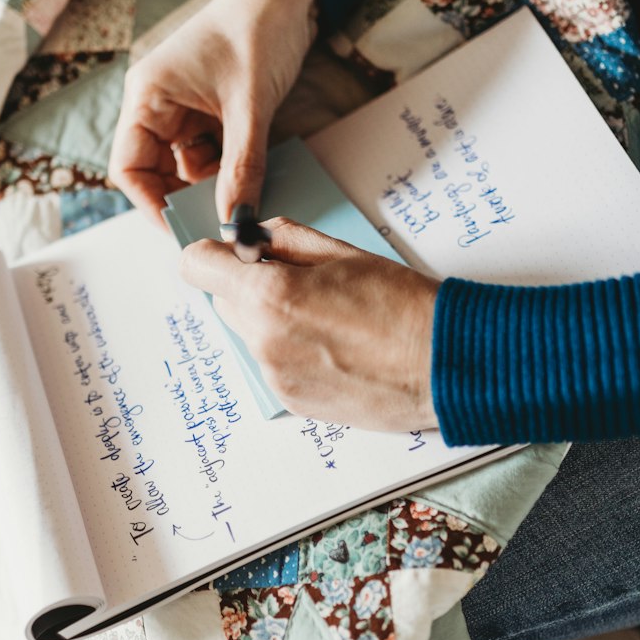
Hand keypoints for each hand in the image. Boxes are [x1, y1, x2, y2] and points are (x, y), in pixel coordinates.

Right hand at [108, 0, 317, 226]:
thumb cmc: (258, 28)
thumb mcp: (250, 106)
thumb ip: (241, 168)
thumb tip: (235, 222)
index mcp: (147, 96)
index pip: (129, 168)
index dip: (151, 204)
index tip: (185, 229)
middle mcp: (158, 104)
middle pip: (156, 173)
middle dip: (186, 199)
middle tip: (220, 224)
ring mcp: (184, 108)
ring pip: (188, 167)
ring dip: (213, 186)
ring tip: (244, 200)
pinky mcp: (210, 111)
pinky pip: (212, 154)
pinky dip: (229, 170)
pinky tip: (251, 179)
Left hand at [179, 218, 439, 431]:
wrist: (444, 364)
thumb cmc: (402, 304)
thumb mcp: (341, 251)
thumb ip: (284, 239)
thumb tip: (252, 238)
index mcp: (269, 294)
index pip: (196, 266)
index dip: (213, 254)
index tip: (235, 252)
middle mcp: (263, 341)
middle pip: (222, 303)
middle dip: (248, 287)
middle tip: (299, 282)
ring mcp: (276, 377)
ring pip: (251, 335)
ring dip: (273, 321)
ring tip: (330, 319)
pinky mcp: (293, 402)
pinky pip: (274, 365)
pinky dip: (293, 352)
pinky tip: (337, 348)